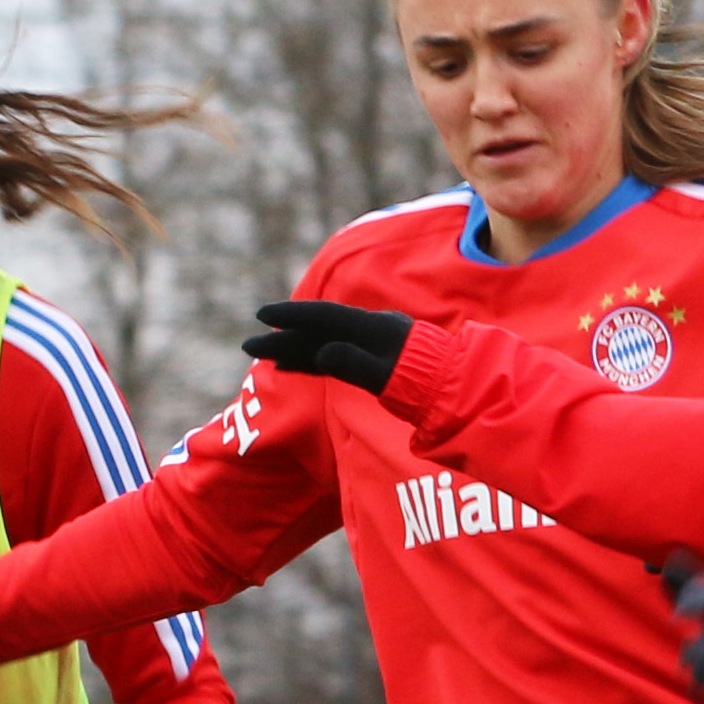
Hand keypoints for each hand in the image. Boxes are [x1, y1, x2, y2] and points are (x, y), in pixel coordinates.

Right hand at [241, 300, 415, 394]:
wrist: (454, 387)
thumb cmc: (424, 381)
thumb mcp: (388, 375)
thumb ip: (355, 363)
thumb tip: (322, 353)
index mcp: (371, 328)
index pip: (325, 317)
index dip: (292, 316)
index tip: (263, 316)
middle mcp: (367, 331)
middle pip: (318, 331)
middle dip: (283, 338)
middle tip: (248, 346)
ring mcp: (368, 344)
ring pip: (323, 344)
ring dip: (293, 350)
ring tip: (264, 357)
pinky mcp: (370, 360)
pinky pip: (334, 357)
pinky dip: (310, 360)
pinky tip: (291, 365)